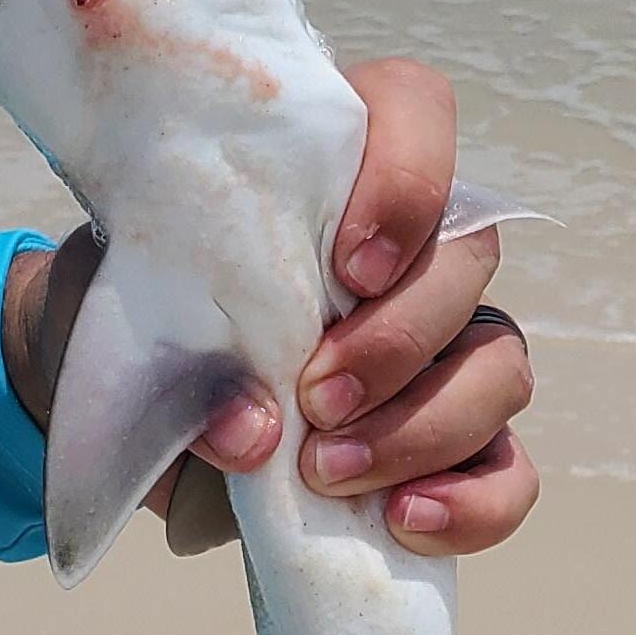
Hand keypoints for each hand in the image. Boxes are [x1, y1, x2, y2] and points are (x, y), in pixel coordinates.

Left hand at [0, 55, 537, 563]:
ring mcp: (446, 347)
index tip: (348, 268)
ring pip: (499, 369)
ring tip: (326, 472)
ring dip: (422, 427)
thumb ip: (178, 350)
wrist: (128, 408)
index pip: (418, 113)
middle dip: (399, 341)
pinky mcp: (452, 442)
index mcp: (337, 167)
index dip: (408, 183)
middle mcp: (412, 248)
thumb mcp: (129, 307)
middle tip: (314, 400)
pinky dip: (472, 504)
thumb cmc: (140, 317)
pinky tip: (403, 521)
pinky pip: (507, 473)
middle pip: (468, 263)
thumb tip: (249, 431)